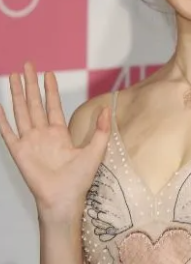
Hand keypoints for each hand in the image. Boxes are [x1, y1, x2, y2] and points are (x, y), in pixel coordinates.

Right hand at [0, 62, 110, 221]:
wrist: (64, 199)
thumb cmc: (79, 180)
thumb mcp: (96, 151)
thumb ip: (101, 130)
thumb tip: (107, 109)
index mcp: (59, 133)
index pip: (53, 105)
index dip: (50, 89)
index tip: (48, 73)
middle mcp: (43, 134)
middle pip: (35, 103)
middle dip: (31, 83)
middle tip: (27, 65)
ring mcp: (30, 142)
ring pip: (21, 111)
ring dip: (17, 94)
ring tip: (14, 76)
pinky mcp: (19, 152)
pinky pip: (8, 132)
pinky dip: (2, 119)